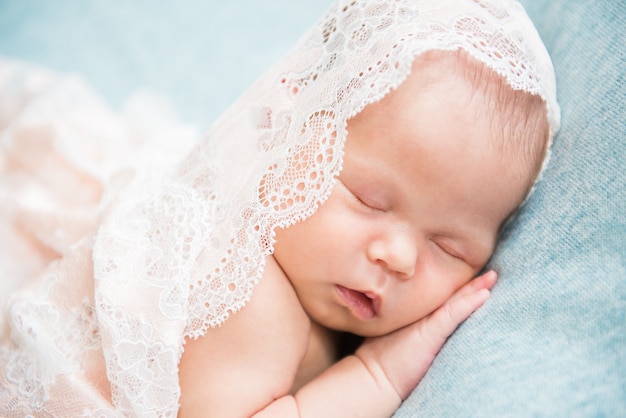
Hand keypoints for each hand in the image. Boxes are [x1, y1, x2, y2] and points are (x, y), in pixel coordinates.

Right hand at [355, 270, 497, 399]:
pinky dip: (470, 302)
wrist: (373, 374)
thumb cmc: (383, 361)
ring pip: (455, 299)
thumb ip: (410, 331)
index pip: (442, 300)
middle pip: (450, 295)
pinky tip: (485, 293)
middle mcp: (422, 314)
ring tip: (493, 277)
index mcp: (417, 315)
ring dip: (475, 288)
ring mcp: (426, 321)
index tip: (477, 279)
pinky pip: (454, 312)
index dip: (458, 289)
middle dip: (470, 283)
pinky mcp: (430, 331)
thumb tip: (420, 334)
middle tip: (492, 272)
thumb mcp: (399, 339)